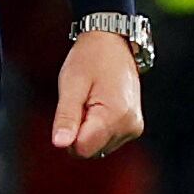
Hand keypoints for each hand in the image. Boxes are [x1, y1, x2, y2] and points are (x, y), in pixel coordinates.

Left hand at [52, 31, 145, 157]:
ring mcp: (133, 128)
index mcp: (115, 116)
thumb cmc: (91, 58)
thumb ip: (66, 117)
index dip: (69, 133)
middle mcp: (129, 126)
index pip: (82, 149)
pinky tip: (99, 106)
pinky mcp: (133, 127)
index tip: (73, 109)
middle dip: (78, 131)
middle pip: (89, 150)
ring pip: (97, 147)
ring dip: (88, 129)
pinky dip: (97, 128)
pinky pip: (106, 140)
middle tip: (81, 102)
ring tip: (91, 101)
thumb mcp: (71, 84)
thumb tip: (60, 144)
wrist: (114, 43)